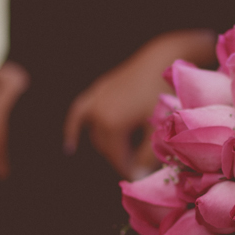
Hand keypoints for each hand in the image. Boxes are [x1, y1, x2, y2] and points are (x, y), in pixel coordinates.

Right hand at [63, 29, 215, 179]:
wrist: (164, 55)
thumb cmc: (164, 92)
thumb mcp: (159, 127)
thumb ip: (147, 155)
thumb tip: (137, 177)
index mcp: (112, 124)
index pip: (115, 157)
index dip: (127, 170)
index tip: (139, 178)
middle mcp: (98, 112)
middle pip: (105, 147)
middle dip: (119, 159)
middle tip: (137, 166)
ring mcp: (96, 99)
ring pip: (95, 133)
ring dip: (106, 146)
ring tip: (119, 157)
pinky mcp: (99, 89)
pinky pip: (80, 113)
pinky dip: (75, 129)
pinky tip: (70, 146)